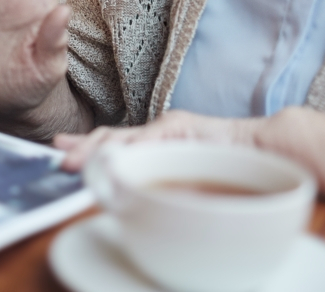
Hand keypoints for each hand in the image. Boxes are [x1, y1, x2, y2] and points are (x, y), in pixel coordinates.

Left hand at [54, 109, 264, 170]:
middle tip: (60, 156)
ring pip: (125, 136)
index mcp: (155, 144)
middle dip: (83, 147)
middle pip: (112, 136)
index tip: (61, 153)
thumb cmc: (228, 167)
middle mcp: (157, 132)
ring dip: (97, 148)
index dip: (85, 148)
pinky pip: (154, 138)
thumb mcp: (185, 177)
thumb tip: (128, 196)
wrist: (264, 148)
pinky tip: (117, 155)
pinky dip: (134, 147)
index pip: (113, 143)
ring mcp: (169, 128)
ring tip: (74, 158)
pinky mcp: (184, 128)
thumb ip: (160, 179)